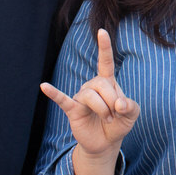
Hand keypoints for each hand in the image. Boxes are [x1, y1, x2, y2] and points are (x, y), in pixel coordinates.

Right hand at [40, 28, 138, 158]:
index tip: (102, 31)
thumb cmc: (119, 123)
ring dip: (103, 109)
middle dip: (112, 100)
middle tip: (115, 114)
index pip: (105, 61)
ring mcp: (81, 97)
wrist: (106, 143)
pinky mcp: (72, 110)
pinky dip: (53, 93)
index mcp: (107, 82)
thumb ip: (131, 106)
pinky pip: (62, 99)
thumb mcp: (132, 114)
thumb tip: (119, 104)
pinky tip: (43, 86)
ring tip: (107, 119)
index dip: (104, 47)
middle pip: (100, 83)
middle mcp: (92, 86)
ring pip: (90, 95)